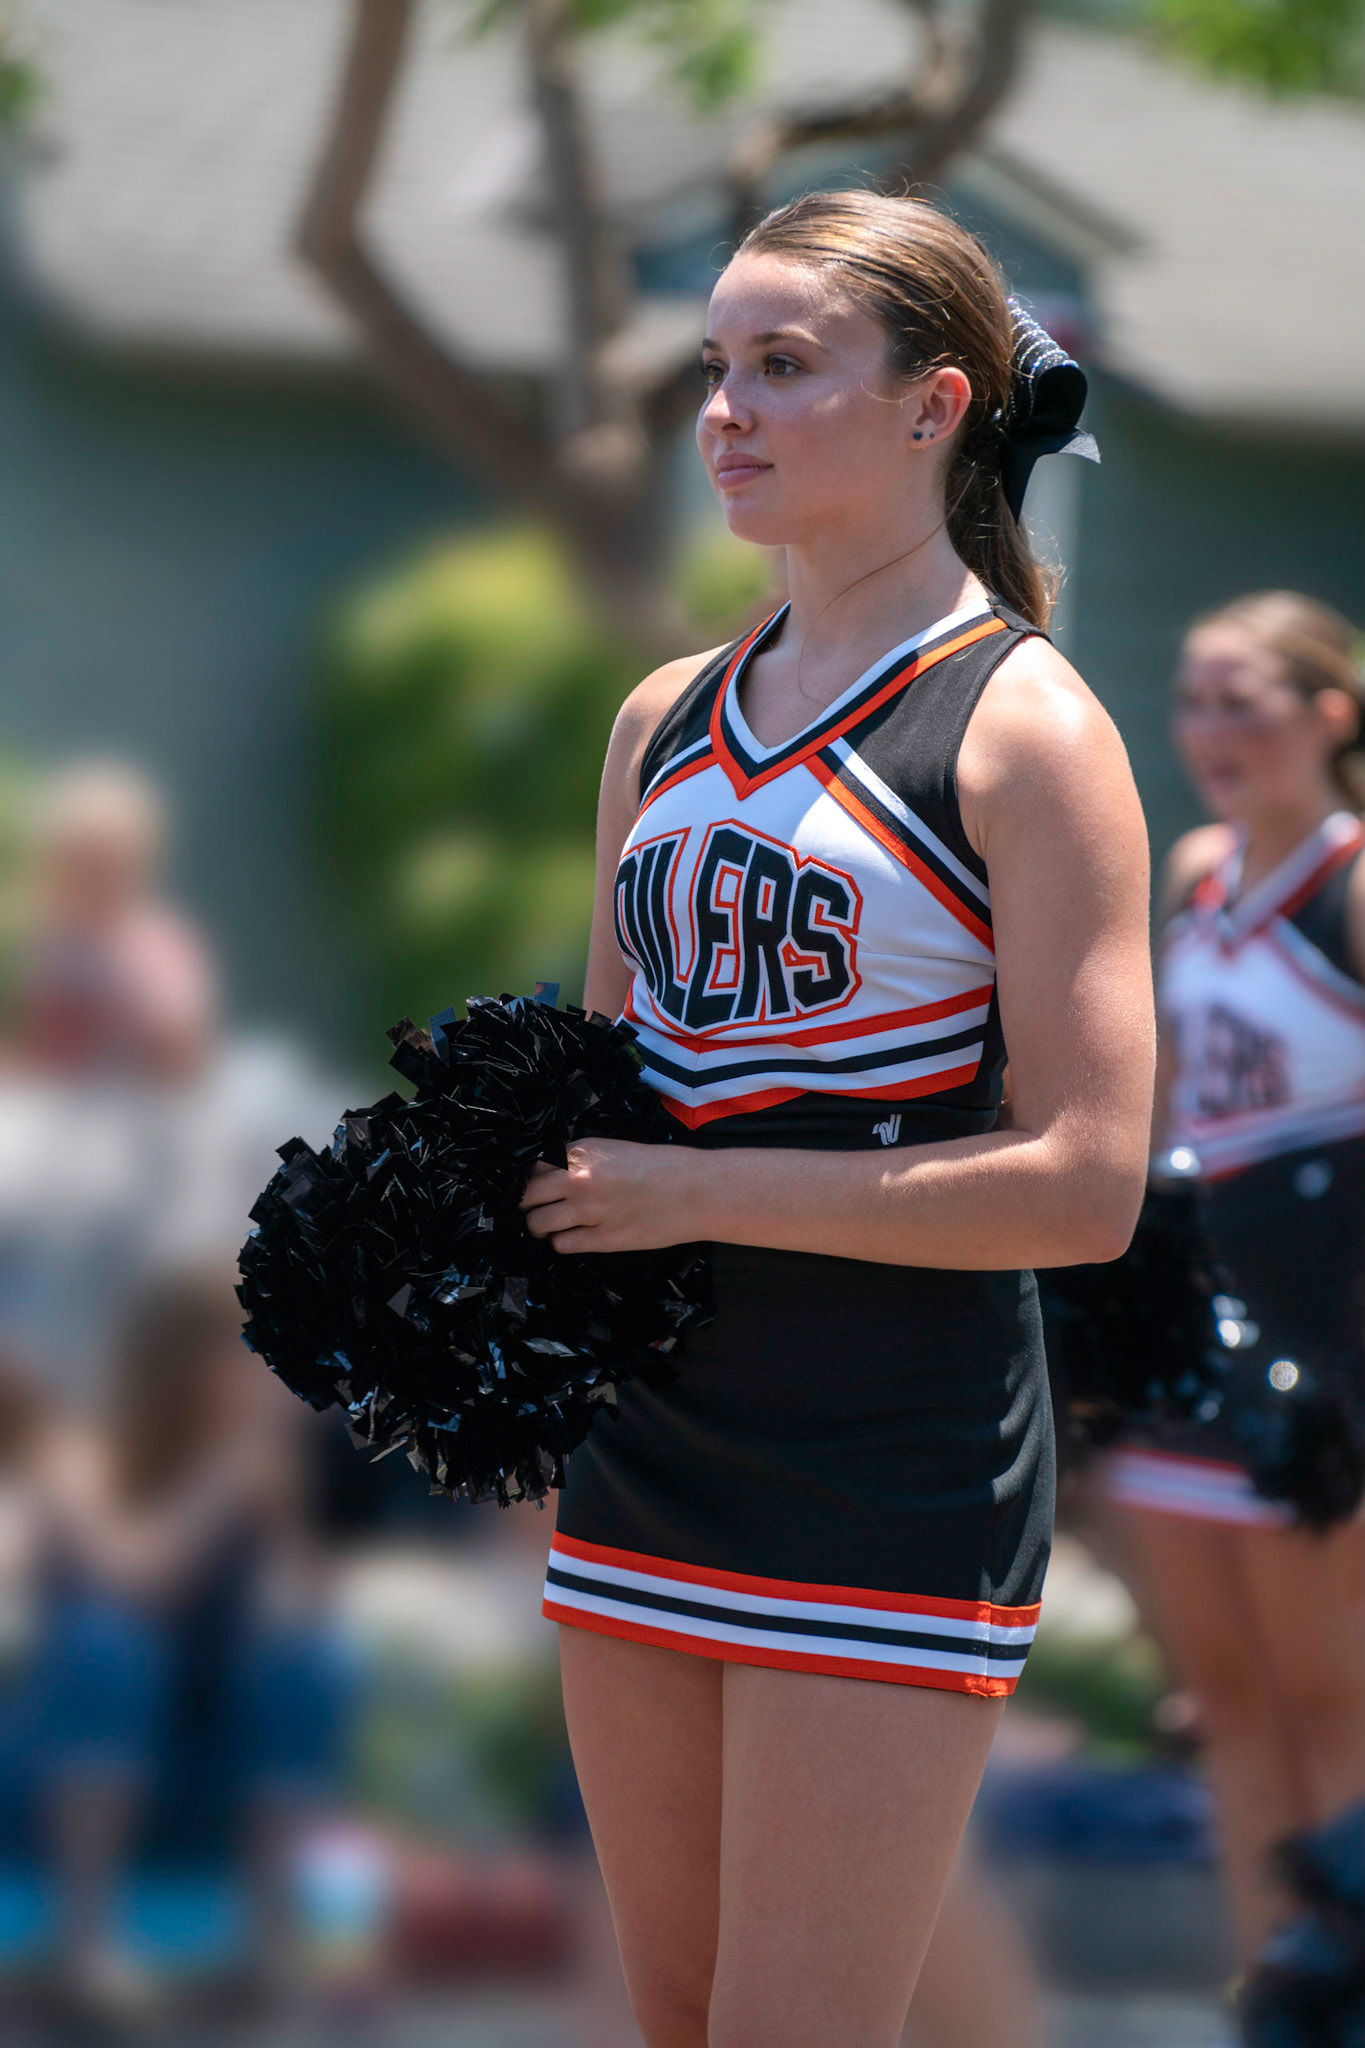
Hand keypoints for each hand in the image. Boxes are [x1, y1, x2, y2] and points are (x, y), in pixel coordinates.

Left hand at [519, 1138, 703, 1252]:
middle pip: (526, 1195)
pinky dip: (563, 1242)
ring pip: (537, 1224)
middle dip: (528, 1203)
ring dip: (540, 1226)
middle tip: (538, 1207)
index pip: (533, 1166)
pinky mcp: (602, 1240)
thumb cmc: (662, 1167)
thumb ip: (581, 1162)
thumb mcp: (614, 1151)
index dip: (530, 1178)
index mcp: (582, 1152)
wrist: (696, 1191)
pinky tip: (576, 1236)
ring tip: (553, 1225)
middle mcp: (578, 1180)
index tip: (535, 1185)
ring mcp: (588, 1211)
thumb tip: (551, 1175)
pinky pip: (562, 1245)